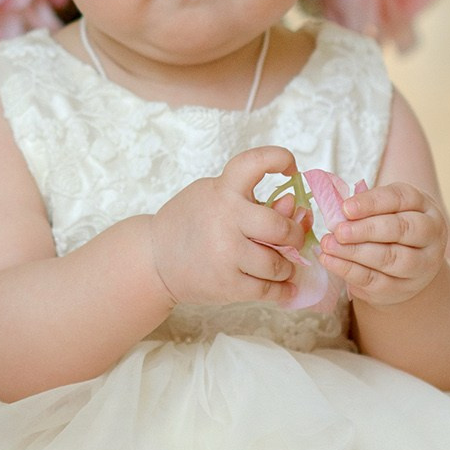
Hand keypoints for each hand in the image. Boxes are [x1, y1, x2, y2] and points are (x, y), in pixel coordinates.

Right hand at [150, 146, 308, 310]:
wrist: (154, 259)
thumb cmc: (191, 222)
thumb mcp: (214, 199)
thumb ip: (254, 201)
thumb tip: (295, 208)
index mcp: (222, 190)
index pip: (255, 162)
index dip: (279, 158)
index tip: (290, 168)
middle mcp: (225, 219)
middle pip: (280, 227)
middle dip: (294, 234)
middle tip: (291, 238)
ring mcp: (226, 254)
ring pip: (278, 264)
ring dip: (287, 265)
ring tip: (281, 264)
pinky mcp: (226, 286)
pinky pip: (268, 290)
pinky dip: (283, 290)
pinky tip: (285, 286)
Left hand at [318, 181, 447, 308]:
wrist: (408, 265)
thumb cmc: (391, 227)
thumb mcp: (385, 210)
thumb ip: (365, 207)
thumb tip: (337, 212)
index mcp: (425, 208)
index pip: (401, 199)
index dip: (372, 203)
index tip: (346, 208)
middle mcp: (431, 237)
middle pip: (401, 230)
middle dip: (366, 230)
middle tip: (338, 231)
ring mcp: (422, 266)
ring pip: (390, 259)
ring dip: (355, 252)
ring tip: (329, 245)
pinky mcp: (404, 288)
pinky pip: (376, 282)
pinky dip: (349, 271)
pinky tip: (330, 261)